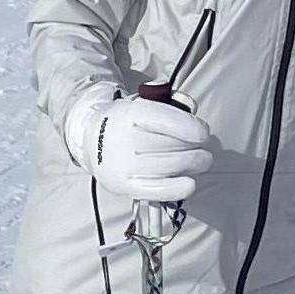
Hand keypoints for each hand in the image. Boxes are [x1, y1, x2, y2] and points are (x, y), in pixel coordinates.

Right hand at [65, 90, 216, 203]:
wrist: (92, 139)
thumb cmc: (127, 122)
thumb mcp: (145, 103)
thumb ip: (172, 103)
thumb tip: (191, 109)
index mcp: (130, 113)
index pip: (168, 120)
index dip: (192, 128)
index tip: (202, 133)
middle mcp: (124, 139)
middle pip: (175, 146)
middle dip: (195, 148)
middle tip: (200, 148)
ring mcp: (123, 165)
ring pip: (173, 166)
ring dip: (193, 165)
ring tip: (197, 161)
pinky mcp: (124, 186)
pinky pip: (159, 191)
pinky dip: (180, 187)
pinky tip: (189, 182)